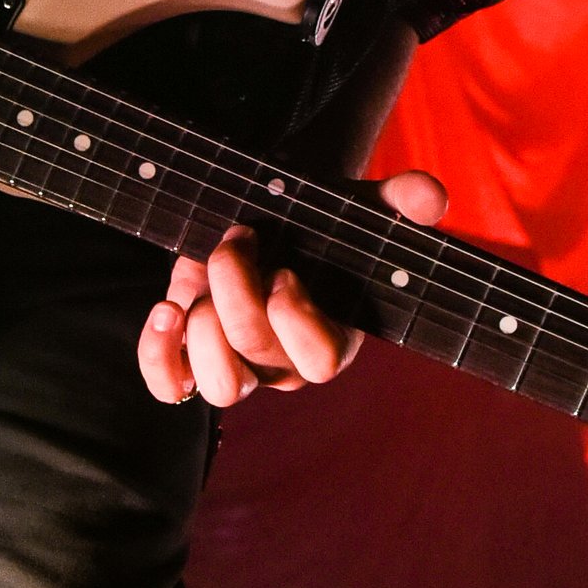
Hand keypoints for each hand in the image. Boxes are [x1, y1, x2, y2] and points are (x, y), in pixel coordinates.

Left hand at [137, 170, 447, 407]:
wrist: (260, 224)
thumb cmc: (314, 226)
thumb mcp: (355, 209)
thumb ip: (396, 203)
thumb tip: (428, 199)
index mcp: (332, 336)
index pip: (321, 360)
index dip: (296, 322)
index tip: (285, 271)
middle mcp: (285, 363)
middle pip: (258, 358)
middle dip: (235, 293)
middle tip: (235, 240)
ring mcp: (238, 366)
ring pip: (220, 389)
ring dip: (200, 333)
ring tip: (197, 285)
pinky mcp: (191, 359)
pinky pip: (170, 386)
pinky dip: (159, 356)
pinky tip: (165, 310)